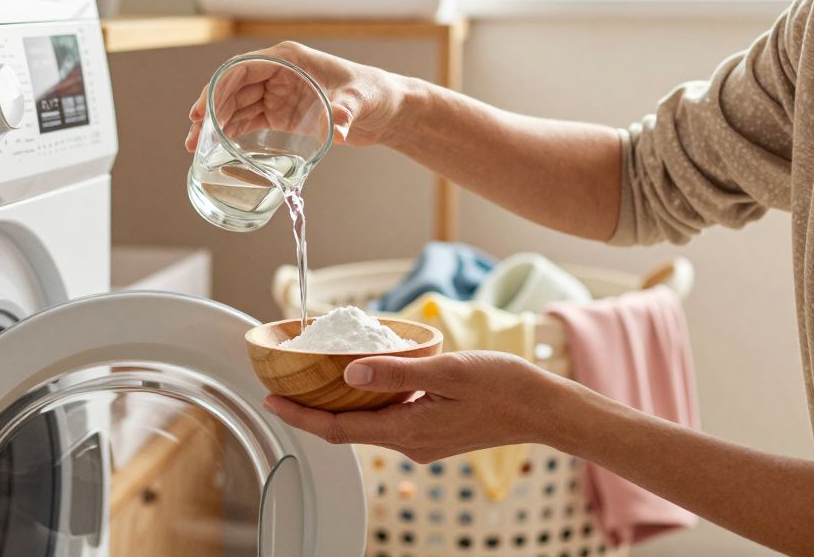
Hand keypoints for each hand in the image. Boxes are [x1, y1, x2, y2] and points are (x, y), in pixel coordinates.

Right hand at [185, 41, 410, 151]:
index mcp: (289, 58)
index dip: (218, 88)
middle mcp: (278, 72)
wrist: (386, 109)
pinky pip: (249, 120)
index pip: (242, 68)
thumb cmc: (373, 93)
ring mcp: (278, 93)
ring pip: (236, 106)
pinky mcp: (281, 112)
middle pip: (232, 88)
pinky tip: (218, 148)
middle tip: (194, 137)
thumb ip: (346, 111)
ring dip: (216, 125)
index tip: (202, 110)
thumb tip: (340, 127)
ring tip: (197, 148)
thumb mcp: (359, 100)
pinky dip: (232, 132)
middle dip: (210, 111)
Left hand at [263, 351, 557, 462]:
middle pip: (346, 430)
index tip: (269, 401)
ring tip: (313, 380)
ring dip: (339, 406)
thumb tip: (348, 372)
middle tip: (280, 388)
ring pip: (368, 425)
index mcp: (407, 431)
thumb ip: (396, 372)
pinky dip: (368, 403)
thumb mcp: (447, 370)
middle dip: (311, 411)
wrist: (544, 409)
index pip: (338, 429)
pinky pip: (389, 420)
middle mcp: (409, 444)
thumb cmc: (503, 386)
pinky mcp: (433, 433)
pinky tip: (364, 380)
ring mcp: (422, 441)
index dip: (299, 416)